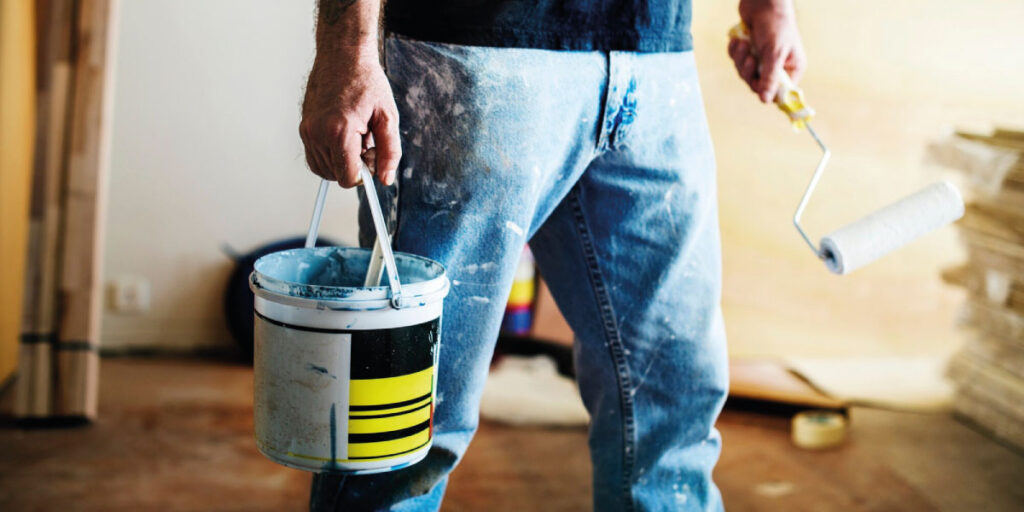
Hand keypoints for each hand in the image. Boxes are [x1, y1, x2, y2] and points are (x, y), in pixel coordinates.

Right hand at [300, 49, 400, 186]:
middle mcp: (318, 133)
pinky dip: (331, 155)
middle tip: (367, 142)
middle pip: (336, 176)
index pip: (348, 178)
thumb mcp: (387, 117)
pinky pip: (315, 158)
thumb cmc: (366, 82)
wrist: (343, 56)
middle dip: (354, 166)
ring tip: (355, 136)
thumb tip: (385, 179)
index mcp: (339, 131)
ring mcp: (307, 131)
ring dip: (342, 161)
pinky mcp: (303, 128)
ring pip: (325, 169)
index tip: (373, 158)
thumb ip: (389, 152)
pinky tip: (344, 137)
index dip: (364, 174)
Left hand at [729, 0, 806, 102]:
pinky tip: (737, 40)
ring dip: (740, 59)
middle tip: (749, 58)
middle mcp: (778, 65)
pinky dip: (735, 52)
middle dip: (749, 71)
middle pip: (758, 84)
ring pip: (745, 72)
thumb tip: (766, 102)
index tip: (758, 87)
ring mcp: (762, 58)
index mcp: (792, 67)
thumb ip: (770, 78)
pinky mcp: (749, 50)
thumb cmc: (775, 24)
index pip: (780, 92)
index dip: (768, 92)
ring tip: (742, 44)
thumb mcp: (774, 53)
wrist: (762, 0)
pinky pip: (737, 60)